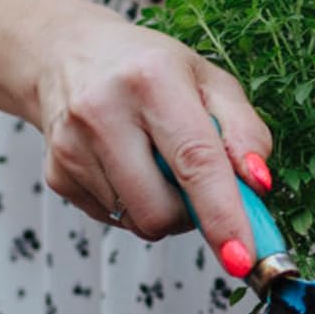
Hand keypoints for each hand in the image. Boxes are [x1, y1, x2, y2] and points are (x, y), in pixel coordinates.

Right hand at [31, 16, 273, 275]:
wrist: (69, 55)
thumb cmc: (151, 70)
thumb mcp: (209, 82)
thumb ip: (244, 131)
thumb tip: (259, 184)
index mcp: (152, 79)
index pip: (195, 160)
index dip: (222, 214)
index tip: (242, 258)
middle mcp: (103, 110)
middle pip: (160, 210)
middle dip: (191, 215)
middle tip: (193, 183)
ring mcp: (71, 146)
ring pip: (138, 222)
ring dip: (161, 208)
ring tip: (153, 163)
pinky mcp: (56, 173)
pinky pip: (113, 220)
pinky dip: (131, 205)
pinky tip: (123, 165)